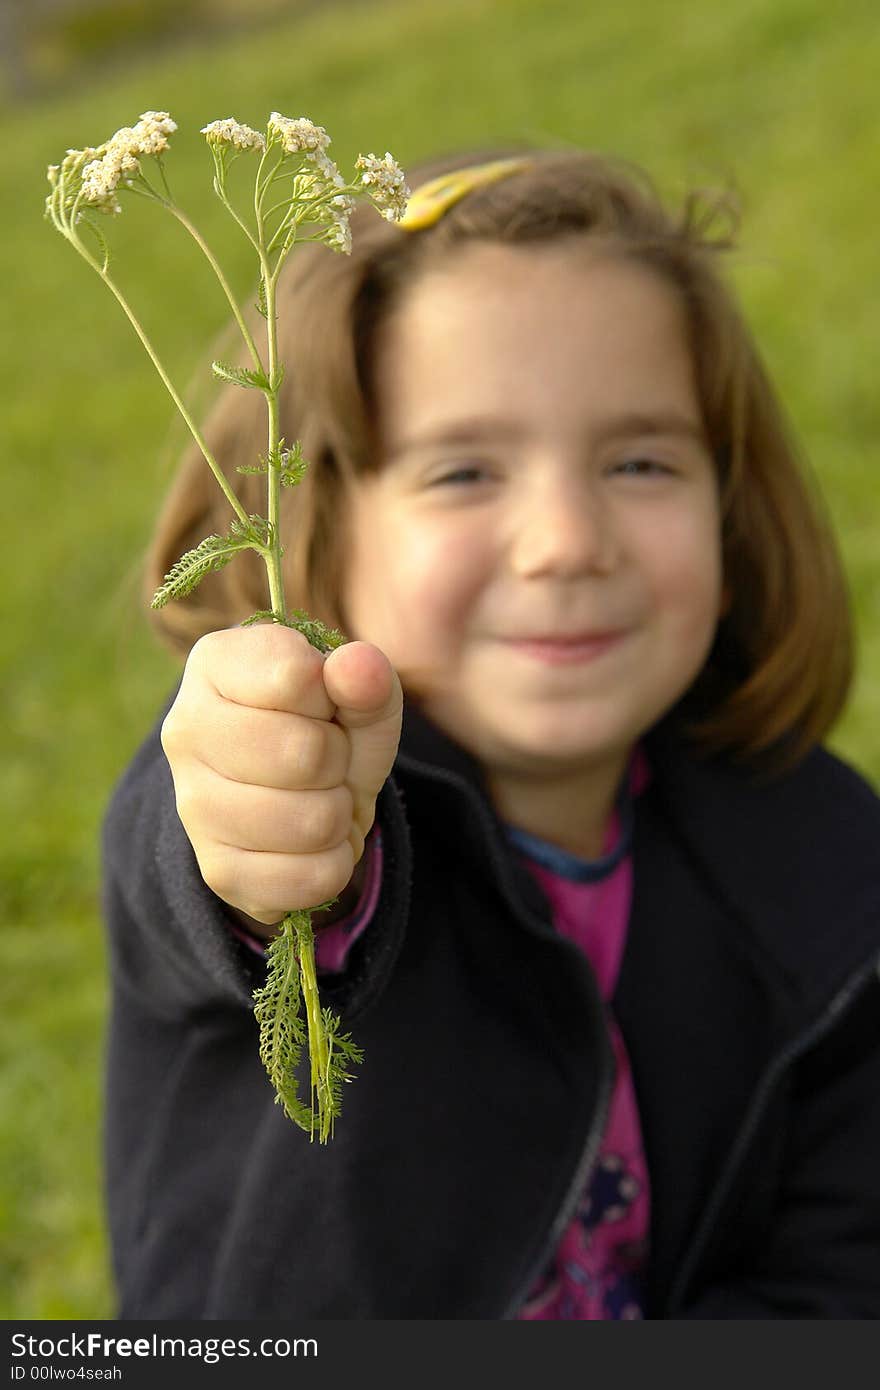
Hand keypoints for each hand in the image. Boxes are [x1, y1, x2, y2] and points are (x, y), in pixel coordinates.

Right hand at [160, 624, 402, 927]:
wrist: (298, 799)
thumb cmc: (327, 728)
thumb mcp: (358, 695)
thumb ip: (365, 677)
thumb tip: (358, 666)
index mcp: (214, 664)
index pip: (295, 676)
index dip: (332, 696)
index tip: (320, 704)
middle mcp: (186, 730)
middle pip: (304, 753)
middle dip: (339, 760)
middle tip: (324, 759)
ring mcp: (193, 806)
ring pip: (313, 821)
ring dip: (338, 812)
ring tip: (318, 797)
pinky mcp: (217, 870)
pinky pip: (311, 878)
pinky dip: (334, 862)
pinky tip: (310, 842)